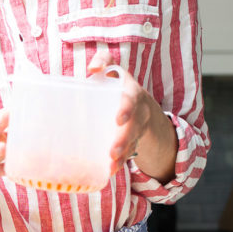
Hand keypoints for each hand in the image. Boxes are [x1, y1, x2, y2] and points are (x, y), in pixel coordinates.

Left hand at [87, 50, 175, 180]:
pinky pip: (129, 153)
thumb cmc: (116, 85)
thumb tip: (93, 68)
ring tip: (111, 164)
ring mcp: (137, 127)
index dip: (126, 109)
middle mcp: (138, 111)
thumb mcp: (113, 71)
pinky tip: (110, 170)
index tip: (118, 119)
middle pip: (134, 126)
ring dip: (123, 154)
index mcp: (131, 92)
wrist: (139, 103)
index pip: (131, 99)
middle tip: (112, 151)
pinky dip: (120, 163)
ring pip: (133, 142)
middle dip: (124, 139)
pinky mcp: (133, 140)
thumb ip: (104, 61)